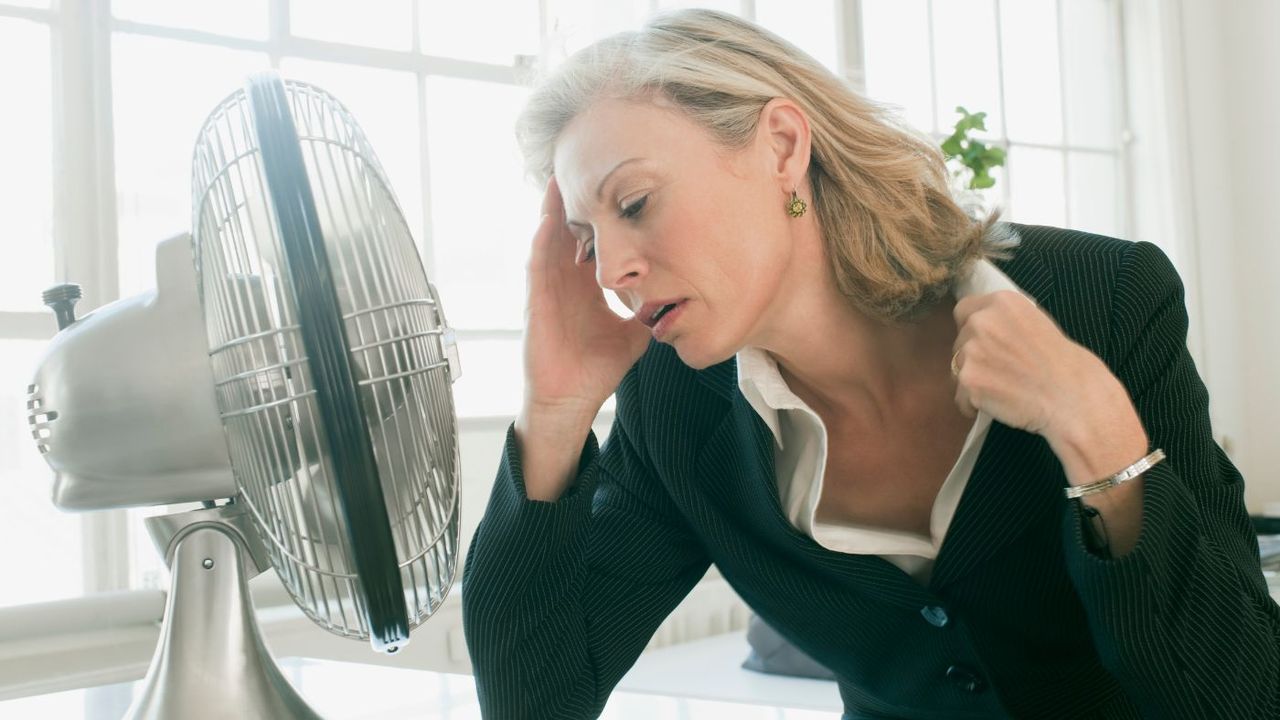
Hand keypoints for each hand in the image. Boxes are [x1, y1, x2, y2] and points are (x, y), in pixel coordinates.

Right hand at [521, 176, 651, 419]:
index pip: (592, 242)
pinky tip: (546, 221)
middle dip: (573, 201)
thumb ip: (650, 313)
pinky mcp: (535, 303)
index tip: (613, 187)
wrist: (571, 399)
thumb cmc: (596, 369)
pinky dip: (541, 243)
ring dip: (552, 211)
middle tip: (581, 164)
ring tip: (558, 177)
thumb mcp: (634, 335)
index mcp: (585, 287)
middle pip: (568, 232)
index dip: (600, 217)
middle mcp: (565, 282)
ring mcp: (547, 290)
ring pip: (548, 241)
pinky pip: (536, 266)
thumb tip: (680, 300)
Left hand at [950, 291, 1139, 450]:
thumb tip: (979, 326)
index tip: (986, 342)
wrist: (1072, 396)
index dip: (972, 328)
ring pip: (957, 369)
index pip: (964, 309)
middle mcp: (981, 321)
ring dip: (973, 380)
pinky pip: (961, 396)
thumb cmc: (1062, 363)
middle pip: (959, 340)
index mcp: (1001, 302)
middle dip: (974, 355)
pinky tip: (1000, 404)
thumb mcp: (1035, 322)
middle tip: (1002, 370)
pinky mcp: (969, 380)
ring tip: (1003, 388)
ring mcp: (972, 351)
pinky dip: (974, 404)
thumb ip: (1003, 321)